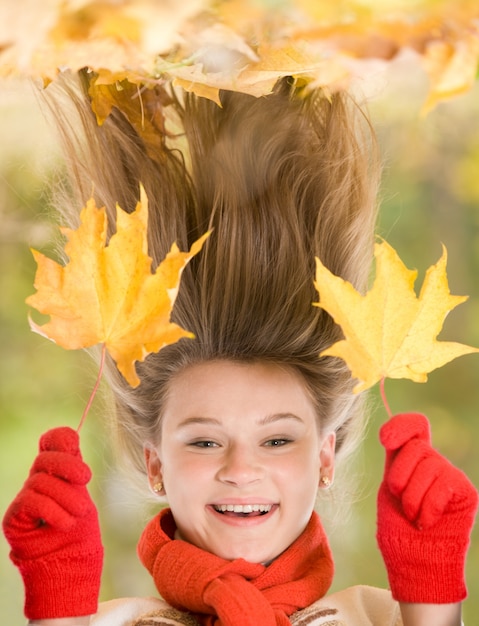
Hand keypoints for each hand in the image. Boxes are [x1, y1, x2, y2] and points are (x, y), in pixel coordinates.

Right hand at [2, 427, 102, 619]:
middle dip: (68, 465)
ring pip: (41, 481)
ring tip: (78, 515)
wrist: (71, 569)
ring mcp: (24, 499)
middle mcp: (38, 482)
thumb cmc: (81, 534)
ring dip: (66, 497)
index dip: (59, 438)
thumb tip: (71, 434)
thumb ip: (74, 469)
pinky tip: (65, 524)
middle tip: (86, 478)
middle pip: (45, 458)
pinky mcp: (14, 518)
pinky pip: (32, 501)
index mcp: (57, 473)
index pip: (50, 443)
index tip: (74, 443)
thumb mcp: (83, 495)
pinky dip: (53, 511)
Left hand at [376, 413, 477, 603]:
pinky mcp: (465, 491)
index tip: (386, 440)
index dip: (401, 425)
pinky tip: (426, 522)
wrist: (414, 562)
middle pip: (416, 446)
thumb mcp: (389, 490)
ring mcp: (450, 475)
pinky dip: (429, 506)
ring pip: (429, 465)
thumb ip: (394, 461)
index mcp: (409, 458)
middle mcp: (432, 462)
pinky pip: (444, 484)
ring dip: (412, 496)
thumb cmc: (398, 530)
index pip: (414, 425)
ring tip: (413, 516)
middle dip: (400, 475)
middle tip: (399, 500)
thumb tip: (391, 434)